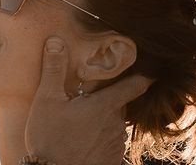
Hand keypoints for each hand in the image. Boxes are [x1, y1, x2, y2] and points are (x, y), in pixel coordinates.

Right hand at [25, 37, 151, 164]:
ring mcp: (116, 144)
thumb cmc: (50, 139)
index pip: (135, 85)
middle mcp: (116, 124)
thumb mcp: (46, 100)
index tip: (149, 69)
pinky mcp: (111, 160)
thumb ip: (53, 69)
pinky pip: (110, 141)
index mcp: (105, 106)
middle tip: (92, 92)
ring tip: (82, 118)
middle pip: (121, 103)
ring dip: (103, 118)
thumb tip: (56, 41)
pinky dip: (100, 136)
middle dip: (110, 96)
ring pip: (115, 123)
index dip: (143, 76)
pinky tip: (83, 138)